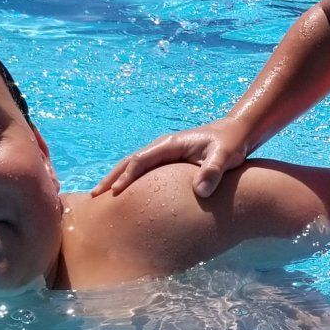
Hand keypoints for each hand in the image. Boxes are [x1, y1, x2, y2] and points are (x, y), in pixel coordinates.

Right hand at [93, 120, 250, 199]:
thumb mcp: (225, 156)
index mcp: (169, 144)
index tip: (114, 193)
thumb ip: (213, 171)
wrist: (237, 133)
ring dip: (116, 180)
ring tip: (100, 197)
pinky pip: (143, 171)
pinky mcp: (167, 161)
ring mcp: (163, 153)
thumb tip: (200, 191)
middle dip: (111, 179)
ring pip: (133, 167)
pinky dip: (128, 181)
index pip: (140, 161)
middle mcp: (162, 147)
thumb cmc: (231, 144)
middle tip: (93, 196)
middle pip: (129, 162)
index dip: (126, 177)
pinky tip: (122, 194)